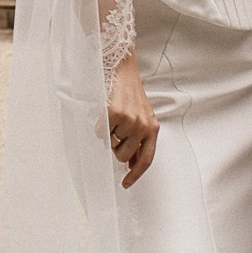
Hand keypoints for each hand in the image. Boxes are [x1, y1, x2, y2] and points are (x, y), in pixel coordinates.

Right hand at [107, 55, 157, 188]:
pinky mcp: (115, 114)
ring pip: (110, 144)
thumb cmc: (131, 93)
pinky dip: (99, 126)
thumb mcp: (143, 117)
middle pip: (123, 156)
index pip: (146, 159)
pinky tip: (105, 112)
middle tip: (116, 131)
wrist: (123, 67)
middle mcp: (143, 126)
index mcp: (152, 128)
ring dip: (108, 134)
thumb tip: (131, 164)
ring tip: (113, 117)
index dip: (135, 175)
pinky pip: (101, 132)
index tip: (126, 184)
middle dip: (116, 147)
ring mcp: (129, 120)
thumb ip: (139, 140)